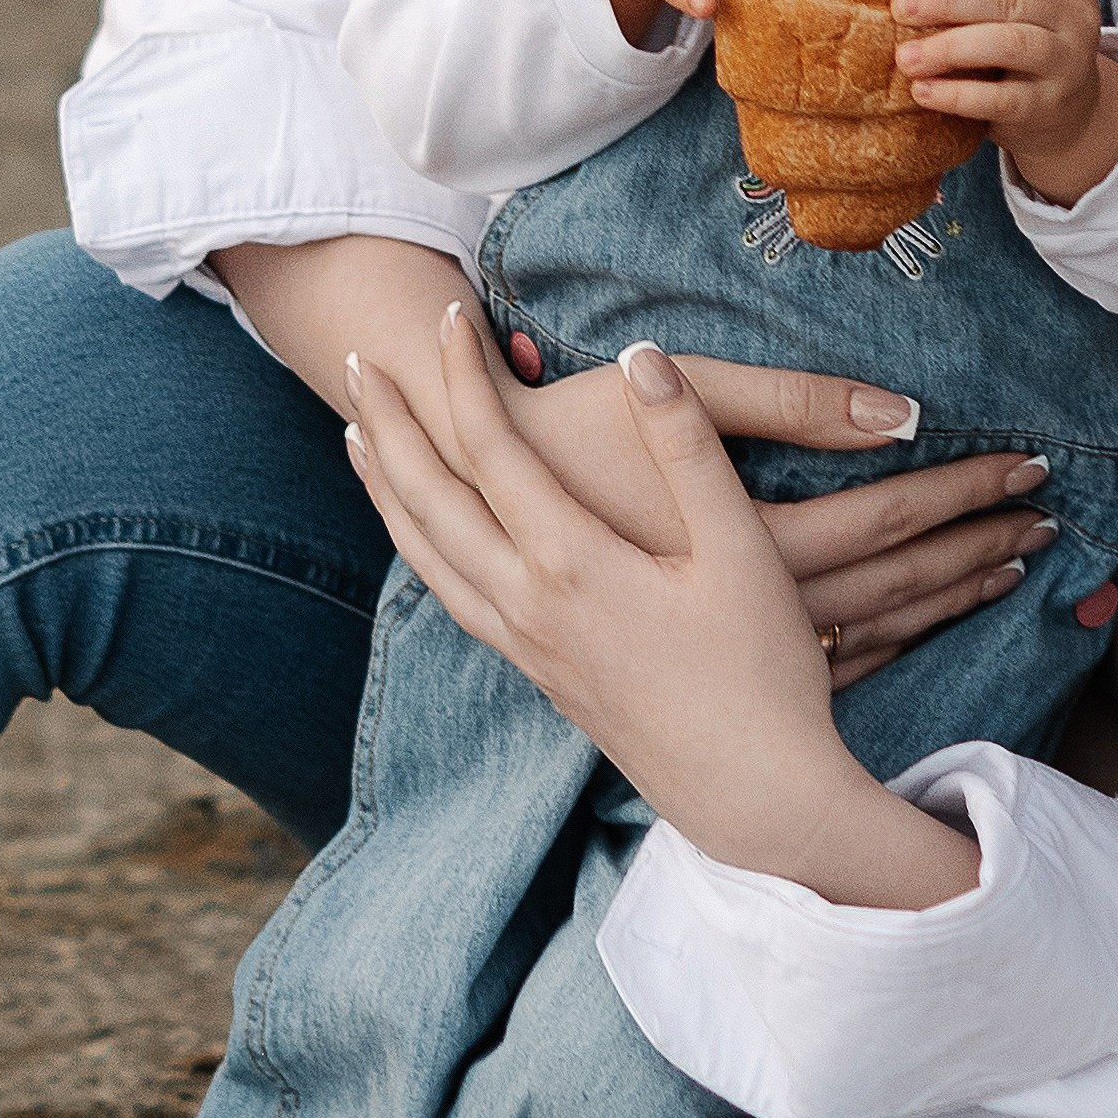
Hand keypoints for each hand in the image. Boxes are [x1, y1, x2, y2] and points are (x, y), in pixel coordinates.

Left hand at [344, 317, 982, 904]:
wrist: (755, 800)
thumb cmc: (761, 671)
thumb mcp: (737, 548)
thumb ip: (686, 446)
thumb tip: (642, 355)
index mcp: (570, 562)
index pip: (489, 447)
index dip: (460, 376)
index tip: (446, 317)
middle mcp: (528, 604)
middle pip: (429, 501)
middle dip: (389, 426)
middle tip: (356, 363)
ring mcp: (528, 646)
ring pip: (427, 556)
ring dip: (386, 492)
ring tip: (356, 442)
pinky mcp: (541, 676)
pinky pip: (452, 598)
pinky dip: (420, 552)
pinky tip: (427, 542)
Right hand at [487, 346, 1059, 687]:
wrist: (472, 501)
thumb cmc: (571, 438)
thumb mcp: (672, 403)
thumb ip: (772, 403)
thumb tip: (889, 408)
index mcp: (743, 542)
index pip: (888, 517)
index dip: (963, 489)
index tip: (1032, 467)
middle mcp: (747, 604)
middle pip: (896, 578)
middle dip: (977, 543)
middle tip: (1052, 512)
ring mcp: (734, 639)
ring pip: (875, 621)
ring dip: (951, 586)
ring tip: (1023, 553)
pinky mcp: (718, 645)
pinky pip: (836, 650)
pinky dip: (899, 628)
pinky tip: (936, 614)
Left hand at [892, 0, 1117, 205]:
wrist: (1067, 112)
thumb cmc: (1024, 47)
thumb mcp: (1017, 10)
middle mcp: (1074, 18)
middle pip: (1009, 0)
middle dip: (949, 1)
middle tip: (902, 7)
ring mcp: (1067, 64)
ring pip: (1009, 45)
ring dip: (950, 47)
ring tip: (906, 56)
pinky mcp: (1048, 106)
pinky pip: (1001, 99)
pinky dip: (958, 94)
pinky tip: (923, 91)